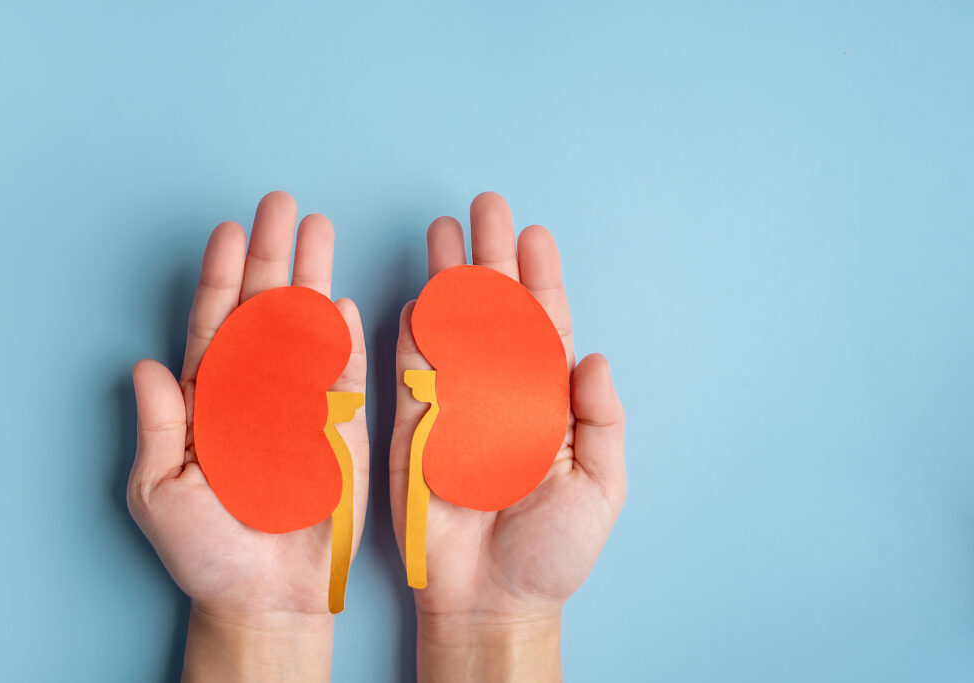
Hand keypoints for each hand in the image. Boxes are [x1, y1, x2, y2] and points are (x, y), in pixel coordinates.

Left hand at [128, 191, 367, 681]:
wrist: (264, 597)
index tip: (228, 229)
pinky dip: (343, 340)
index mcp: (209, 399)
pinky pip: (343, 378)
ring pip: (306, 329)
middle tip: (280, 203)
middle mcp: (255, 391)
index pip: (214, 323)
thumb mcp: (160, 491)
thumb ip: (157, 427)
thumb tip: (144, 365)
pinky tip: (342, 300)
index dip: (221, 275)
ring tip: (320, 229)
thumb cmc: (206, 550)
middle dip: (273, 253)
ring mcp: (301, 406)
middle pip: (264, 309)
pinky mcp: (341, 431)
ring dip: (312, 278)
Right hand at [390, 192, 626, 681]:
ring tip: (443, 230)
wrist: (490, 598)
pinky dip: (412, 333)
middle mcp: (501, 391)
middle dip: (491, 257)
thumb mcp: (599, 488)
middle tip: (486, 206)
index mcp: (547, 401)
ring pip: (451, 328)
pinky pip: (411, 372)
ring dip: (448, 280)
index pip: (544, 326)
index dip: (539, 279)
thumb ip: (600, 421)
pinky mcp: (415, 427)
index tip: (534, 234)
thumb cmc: (551, 550)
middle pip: (495, 311)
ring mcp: (456, 405)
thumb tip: (594, 357)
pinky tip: (417, 295)